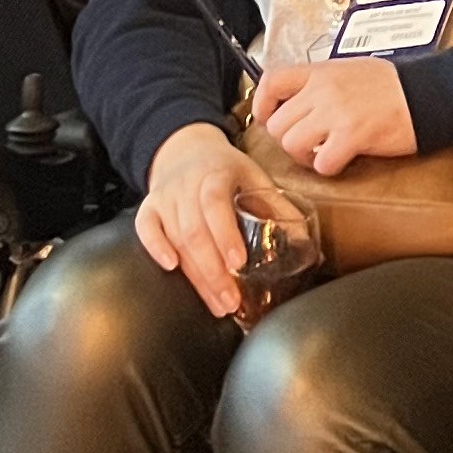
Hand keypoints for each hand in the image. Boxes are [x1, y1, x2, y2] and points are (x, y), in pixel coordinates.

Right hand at [137, 123, 302, 318]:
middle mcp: (186, 185)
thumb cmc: (225, 168)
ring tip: (217, 304)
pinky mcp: (149, 208)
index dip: (225, 234)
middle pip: (194, 231)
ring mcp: (165, 197)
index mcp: (216, 174)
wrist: (186, 148)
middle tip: (231, 302)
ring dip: (195, 275)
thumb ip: (278, 206)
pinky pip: (145, 228)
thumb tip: (307, 243)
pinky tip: (171, 269)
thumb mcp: (254, 175)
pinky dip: (154, 248)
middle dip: (213, 271)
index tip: (238, 261)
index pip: (215, 204)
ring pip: (174, 238)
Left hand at [253, 56, 415, 174]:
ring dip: (306, 156)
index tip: (268, 118)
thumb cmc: (392, 86)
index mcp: (320, 72)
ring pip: (292, 145)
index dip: (262, 105)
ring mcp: (336, 113)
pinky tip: (343, 159)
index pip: (271, 82)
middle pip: (277, 125)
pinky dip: (329, 168)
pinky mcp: (353, 137)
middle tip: (310, 143)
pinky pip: (321, 163)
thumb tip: (297, 104)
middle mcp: (323, 90)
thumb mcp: (348, 71)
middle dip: (289, 140)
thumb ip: (319, 85)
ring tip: (325, 152)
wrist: (427, 93)